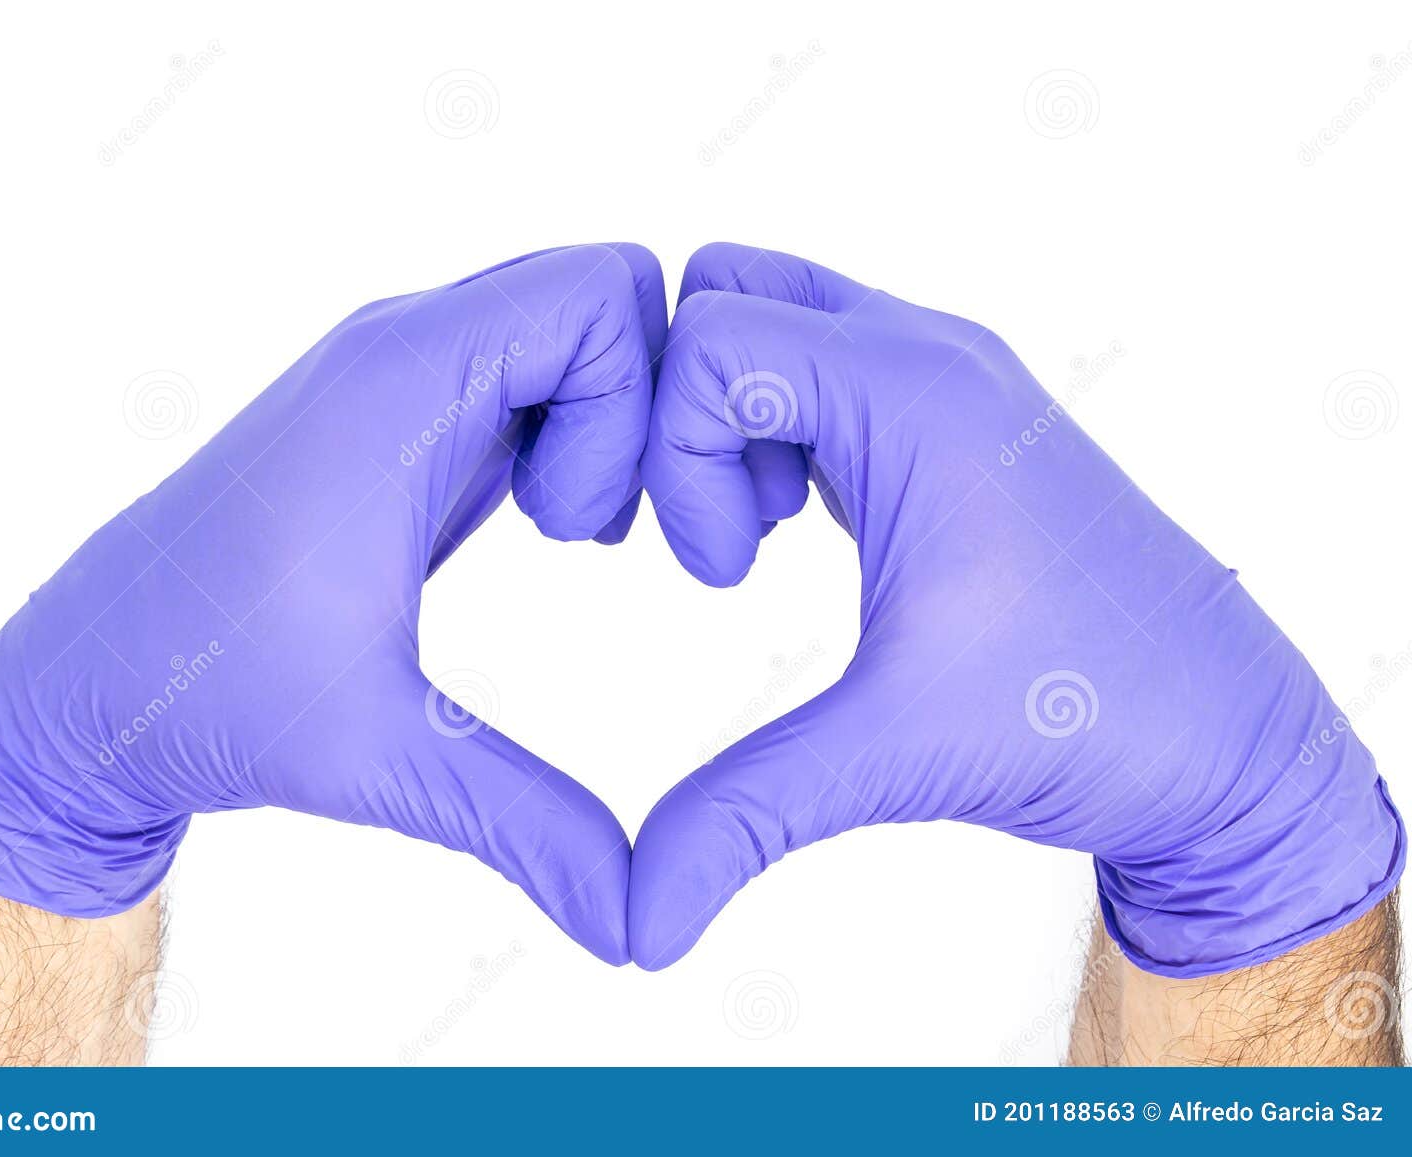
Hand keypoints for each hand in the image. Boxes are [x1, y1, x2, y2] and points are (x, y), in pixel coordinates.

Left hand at [0, 244, 665, 964]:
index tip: (590, 529)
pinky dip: (570, 433)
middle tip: (594, 531)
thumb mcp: (383, 763)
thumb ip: (527, 829)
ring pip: (570, 329)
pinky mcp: (404, 414)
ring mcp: (401, 375)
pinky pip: (531, 371)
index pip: (600, 294)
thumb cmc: (205, 698)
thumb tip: (639, 930)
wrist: (88, 686)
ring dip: (606, 424)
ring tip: (564, 532)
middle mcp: (400, 349)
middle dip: (643, 409)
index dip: (644, 407)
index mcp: (398, 385)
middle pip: (603, 294)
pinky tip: (541, 525)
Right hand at [630, 242, 1404, 974]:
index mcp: (917, 396)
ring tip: (761, 534)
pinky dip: (776, 425)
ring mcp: (947, 378)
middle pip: (728, 290)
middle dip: (682, 410)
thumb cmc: (1097, 720)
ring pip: (774, 314)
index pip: (712, 340)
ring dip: (731, 416)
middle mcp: (932, 357)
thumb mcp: (896, 757)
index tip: (723, 571)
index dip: (671, 456)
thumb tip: (634, 921)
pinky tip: (801, 525)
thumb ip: (741, 819)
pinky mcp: (949, 417)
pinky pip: (821, 362)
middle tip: (721, 533)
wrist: (1227, 737)